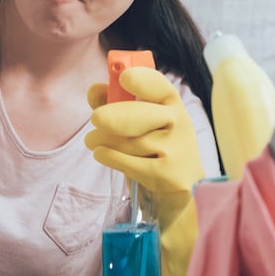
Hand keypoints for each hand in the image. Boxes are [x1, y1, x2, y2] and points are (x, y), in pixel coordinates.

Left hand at [85, 65, 204, 275]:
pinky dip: (110, 157)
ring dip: (103, 140)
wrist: (181, 198)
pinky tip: (101, 155)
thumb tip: (94, 90)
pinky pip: (130, 163)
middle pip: (139, 115)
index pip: (161, 87)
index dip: (142, 80)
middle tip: (95, 120)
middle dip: (112, 116)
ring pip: (129, 141)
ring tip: (93, 141)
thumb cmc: (156, 153)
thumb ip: (118, 105)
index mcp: (174, 106)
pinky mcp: (169, 176)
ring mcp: (177, 151)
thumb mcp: (142, 126)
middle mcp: (180, 125)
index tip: (123, 78)